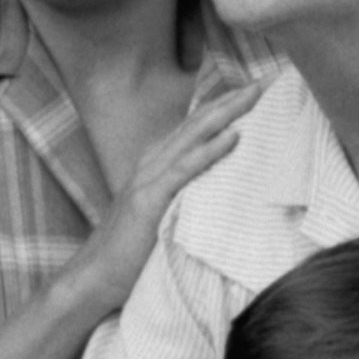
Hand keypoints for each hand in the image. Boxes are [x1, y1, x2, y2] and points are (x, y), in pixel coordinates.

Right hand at [72, 83, 262, 313]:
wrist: (94, 277)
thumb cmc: (129, 254)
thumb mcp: (162, 217)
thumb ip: (183, 200)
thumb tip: (216, 197)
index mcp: (155, 166)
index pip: (194, 128)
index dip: (222, 108)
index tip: (254, 92)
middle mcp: (151, 164)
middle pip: (197, 123)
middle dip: (230, 100)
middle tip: (264, 81)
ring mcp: (148, 179)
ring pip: (193, 136)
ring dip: (226, 113)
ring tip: (254, 95)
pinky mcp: (149, 200)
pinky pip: (185, 169)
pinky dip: (209, 150)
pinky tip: (233, 136)